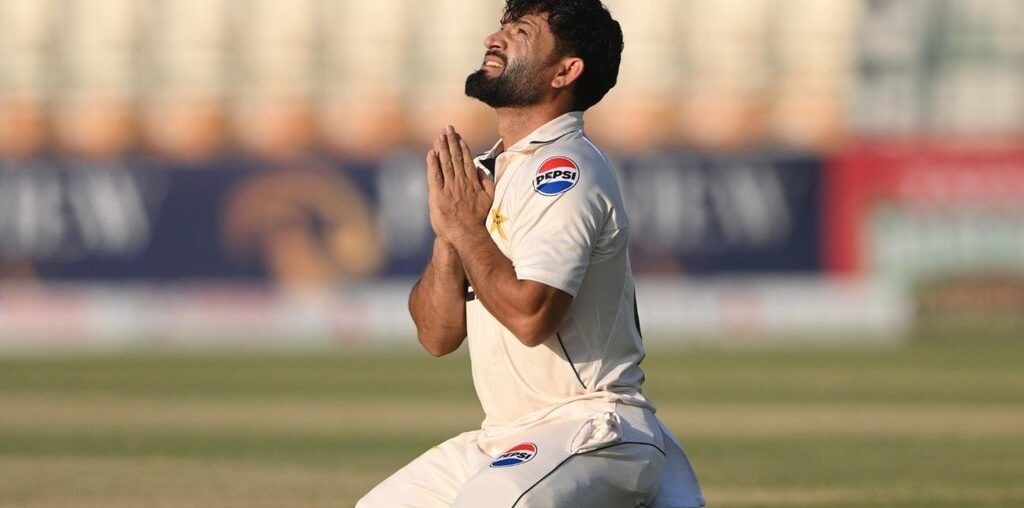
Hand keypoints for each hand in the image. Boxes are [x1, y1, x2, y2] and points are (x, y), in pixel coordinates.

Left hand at [427, 125, 494, 244]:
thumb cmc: (477, 219)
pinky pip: (434, 175)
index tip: (458, 136)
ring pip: (445, 163)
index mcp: (472, 182)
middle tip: (447, 128)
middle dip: (451, 141)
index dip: (461, 146)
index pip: (465, 160)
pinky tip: (431, 153)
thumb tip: (481, 170)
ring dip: (442, 148)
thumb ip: (487, 183)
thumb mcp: (488, 200)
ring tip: (439, 135)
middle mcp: (460, 181)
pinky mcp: (437, 194)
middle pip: (454, 157)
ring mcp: (448, 187)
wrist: (465, 233)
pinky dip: (432, 163)